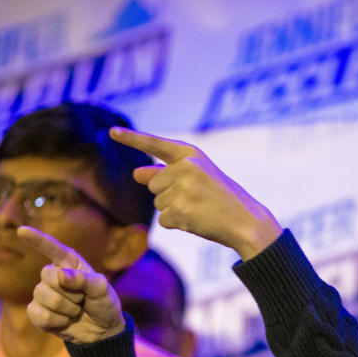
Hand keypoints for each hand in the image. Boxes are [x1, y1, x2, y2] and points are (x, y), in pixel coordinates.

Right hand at [18, 226, 125, 343]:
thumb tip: (61, 274)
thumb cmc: (103, 304)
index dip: (37, 239)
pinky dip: (57, 321)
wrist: (101, 330)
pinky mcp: (37, 312)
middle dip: (69, 291)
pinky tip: (66, 321)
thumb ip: (85, 279)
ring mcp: (43, 293)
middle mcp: (54, 275)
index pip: (51, 247)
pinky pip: (40, 315)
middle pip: (47, 274)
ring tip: (76, 311)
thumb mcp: (103, 290)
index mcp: (70, 263)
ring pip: (42, 295)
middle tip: (83, 300)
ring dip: (66, 308)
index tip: (22, 231)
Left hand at [109, 127, 282, 259]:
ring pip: (158, 203)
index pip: (155, 144)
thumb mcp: (197, 178)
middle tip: (197, 198)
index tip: (111, 132)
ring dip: (174, 210)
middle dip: (168, 194)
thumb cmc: (221, 198)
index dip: (132, 139)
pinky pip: (163, 220)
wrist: (246, 221)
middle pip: (153, 184)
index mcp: (191, 154)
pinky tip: (197, 220)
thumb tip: (136, 173)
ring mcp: (181, 189)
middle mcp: (185, 168)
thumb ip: (166, 173)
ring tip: (200, 209)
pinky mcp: (179, 211)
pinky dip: (177, 224)